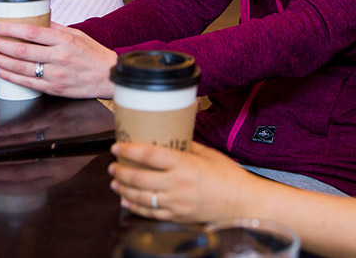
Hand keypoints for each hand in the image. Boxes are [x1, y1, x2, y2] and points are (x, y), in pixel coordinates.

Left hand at [0, 22, 116, 98]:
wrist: (109, 76)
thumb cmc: (94, 55)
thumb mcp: (77, 35)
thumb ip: (55, 28)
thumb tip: (36, 20)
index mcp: (64, 40)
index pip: (31, 32)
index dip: (10, 29)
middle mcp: (59, 56)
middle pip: (21, 50)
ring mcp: (56, 74)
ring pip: (20, 67)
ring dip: (0, 60)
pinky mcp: (54, 88)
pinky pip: (27, 82)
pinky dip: (10, 76)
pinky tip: (0, 71)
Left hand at [109, 142, 257, 222]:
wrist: (242, 203)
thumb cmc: (229, 177)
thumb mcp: (209, 154)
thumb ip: (189, 147)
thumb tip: (173, 138)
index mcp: (184, 164)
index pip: (149, 155)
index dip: (129, 150)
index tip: (117, 146)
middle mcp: (176, 184)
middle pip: (138, 178)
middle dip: (121, 171)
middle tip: (113, 165)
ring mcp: (175, 203)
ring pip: (140, 197)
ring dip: (123, 189)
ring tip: (115, 182)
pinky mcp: (177, 217)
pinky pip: (150, 214)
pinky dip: (135, 207)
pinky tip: (127, 202)